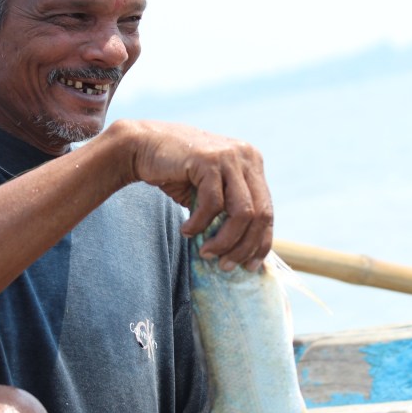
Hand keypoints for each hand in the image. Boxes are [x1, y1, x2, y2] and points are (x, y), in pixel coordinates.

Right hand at [124, 120, 272, 268]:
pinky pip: (213, 204)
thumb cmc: (178, 174)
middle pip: (260, 215)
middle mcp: (247, 157)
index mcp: (253, 165)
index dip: (261, 243)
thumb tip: (244, 253)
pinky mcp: (209, 160)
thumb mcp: (212, 193)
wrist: (144, 146)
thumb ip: (229, 212)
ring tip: (206, 252)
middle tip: (225, 265)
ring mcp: (230, 156)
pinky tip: (187, 230)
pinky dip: (200, 223)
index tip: (250, 266)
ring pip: (242, 212)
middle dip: (243, 246)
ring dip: (225, 240)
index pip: (267, 211)